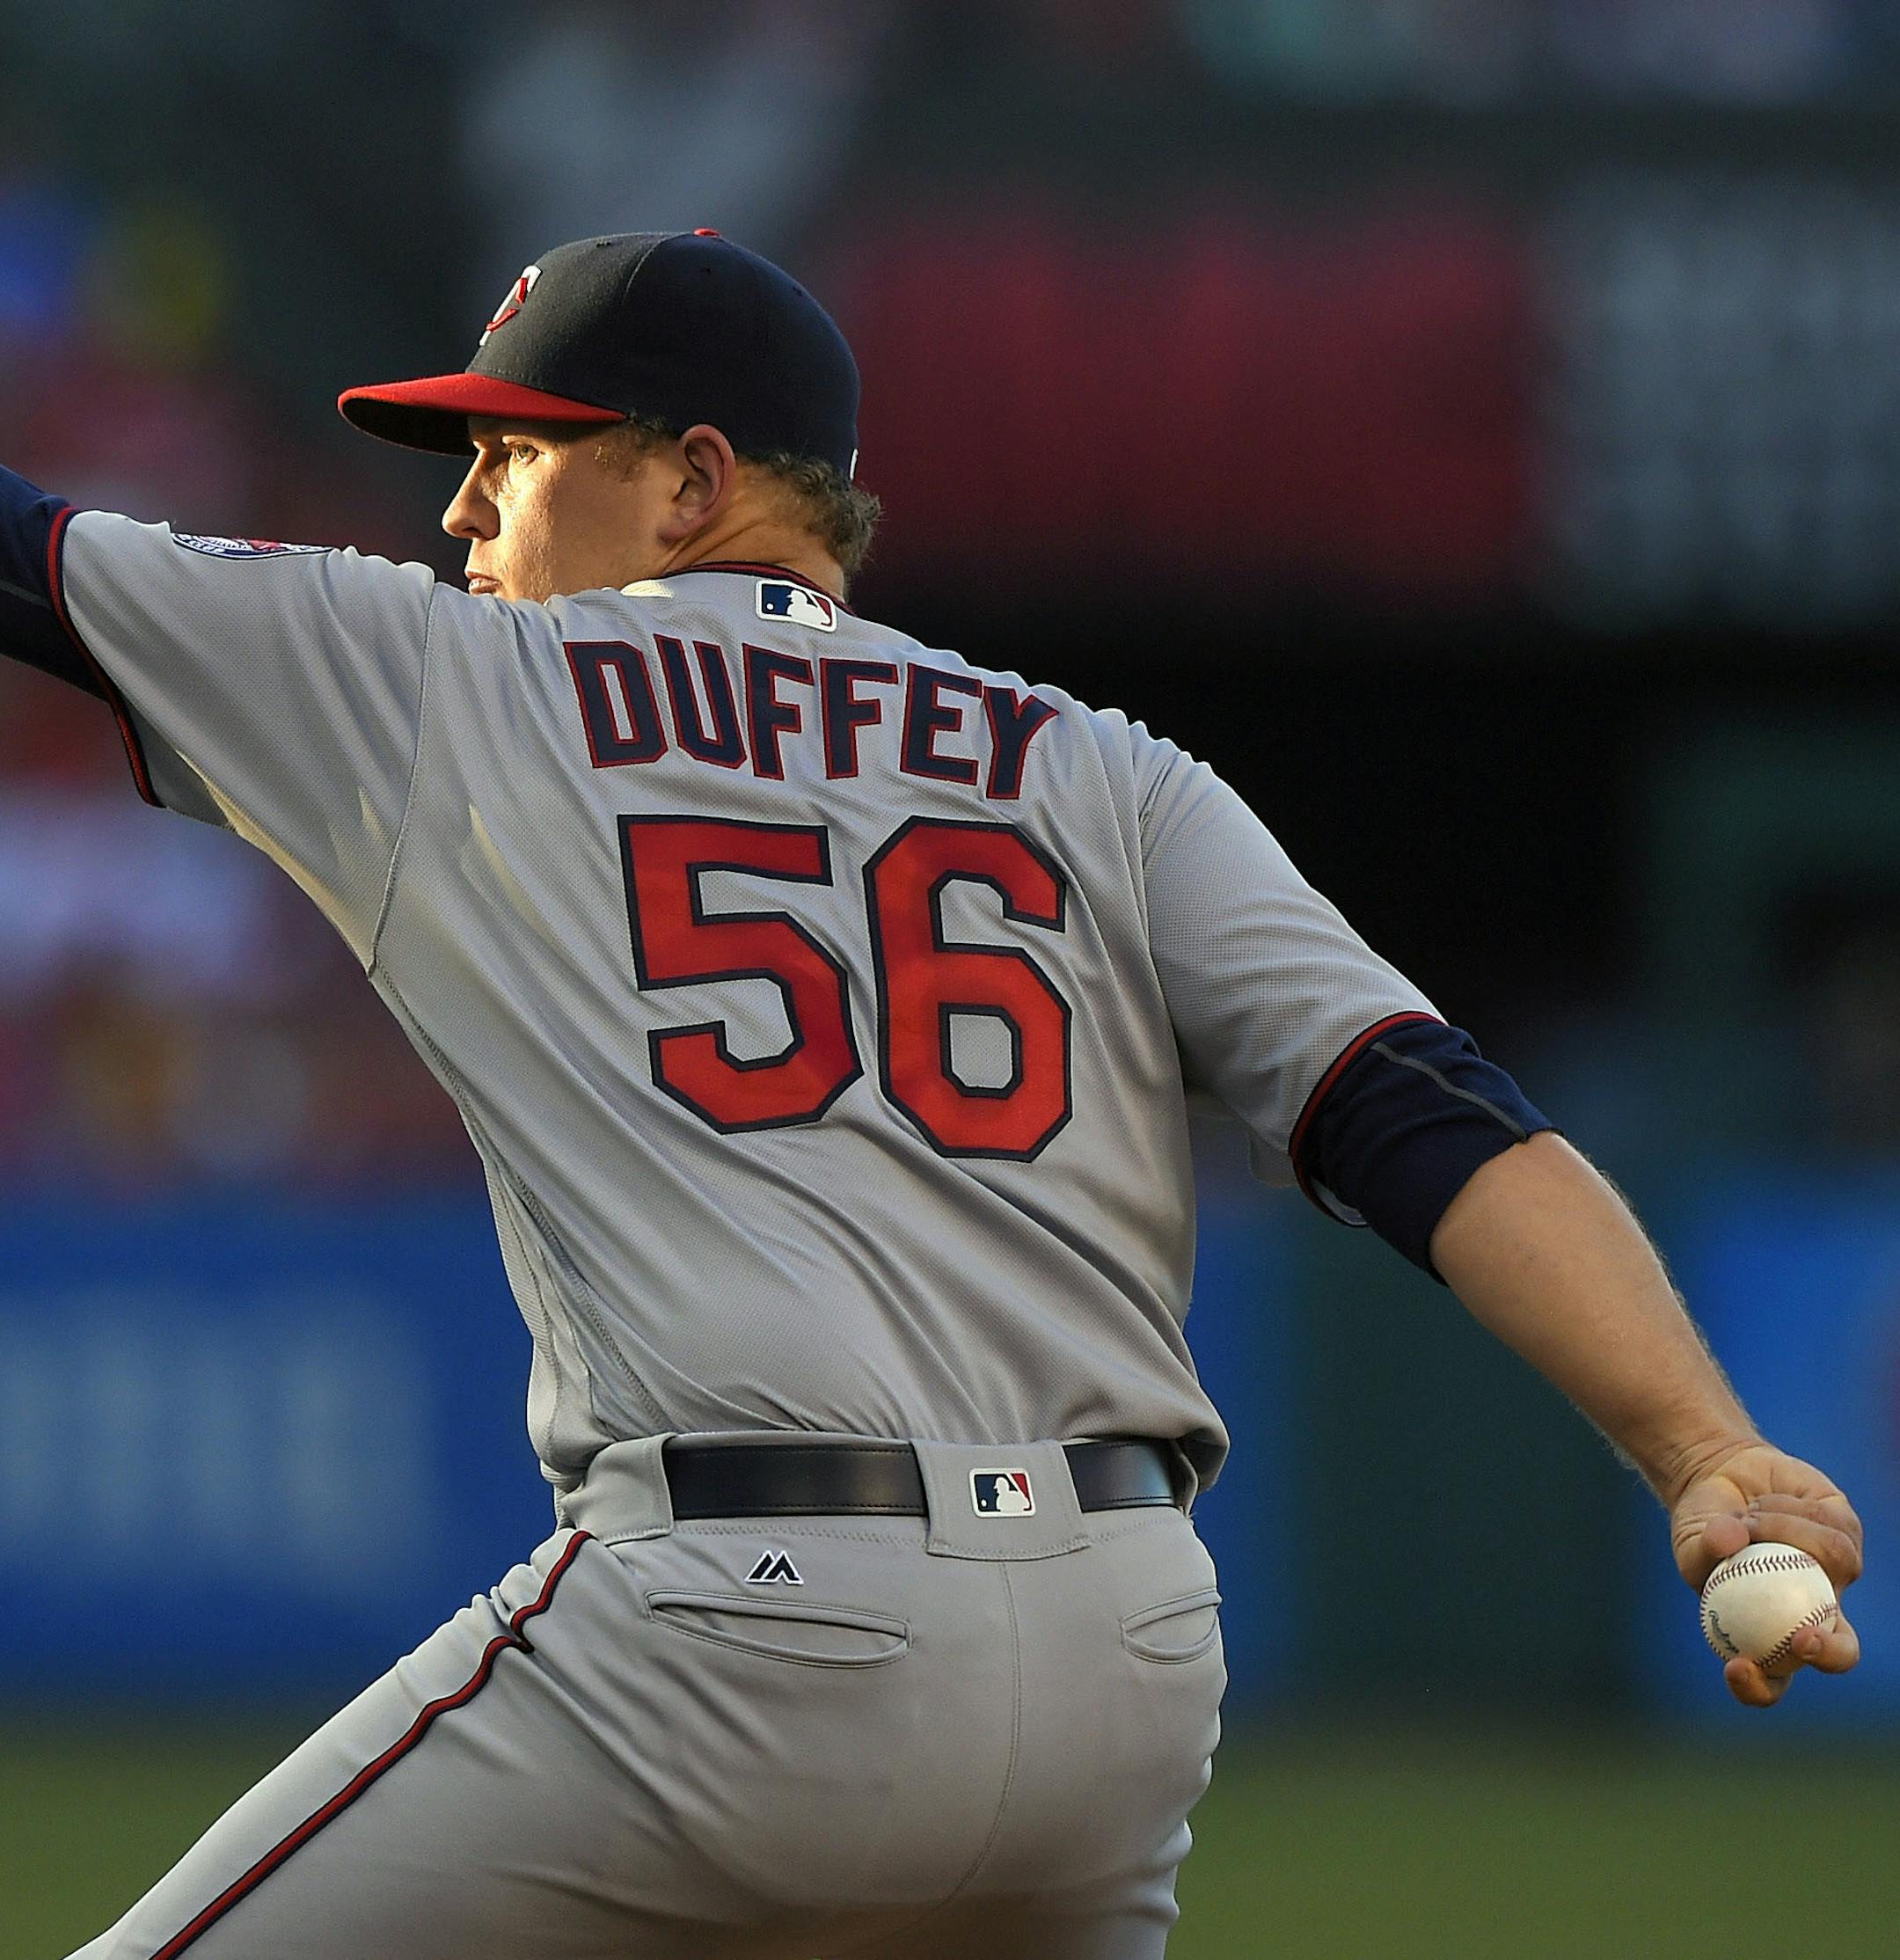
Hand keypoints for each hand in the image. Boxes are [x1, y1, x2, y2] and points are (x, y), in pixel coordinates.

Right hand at [1669, 1441, 1862, 1707]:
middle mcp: (1814, 1612)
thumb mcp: (1692, 1540)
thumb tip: (1729, 1542)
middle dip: (1828, 1651)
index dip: (1760, 1687)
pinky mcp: (1847, 1531)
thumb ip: (1705, 1547)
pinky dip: (1789, 1509)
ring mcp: (1839, 1574)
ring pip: (1835, 1560)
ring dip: (1781, 1532)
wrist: (1719, 1477)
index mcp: (1770, 1635)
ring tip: (1746, 1517)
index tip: (1739, 1664)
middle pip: (1842, 1651)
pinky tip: (1765, 1502)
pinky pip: (1832, 1525)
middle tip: (1804, 1636)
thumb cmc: (1703, 1523)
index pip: (1772, 1682)